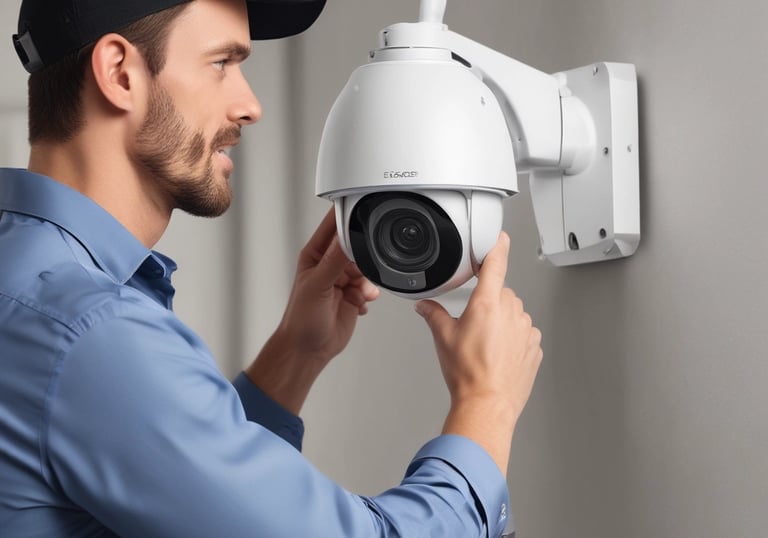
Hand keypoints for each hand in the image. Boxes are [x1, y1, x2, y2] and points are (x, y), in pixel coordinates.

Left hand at [245, 208, 378, 413]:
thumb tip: (348, 236)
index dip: (347, 216)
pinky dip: (369, 294)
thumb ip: (335, 259)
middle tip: (362, 269)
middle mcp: (329, 264)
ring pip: (366, 267)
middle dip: (364, 257)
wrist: (308, 349)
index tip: (363, 211)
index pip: (333, 226)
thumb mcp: (318, 284)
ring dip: (367, 280)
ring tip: (360, 293)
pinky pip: (370, 286)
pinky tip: (360, 303)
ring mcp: (342, 280)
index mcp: (315, 254)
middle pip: (356, 246)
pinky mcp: (353, 295)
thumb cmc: (300, 319)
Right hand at [415, 232, 542, 472]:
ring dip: (502, 323)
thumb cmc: (468, 373)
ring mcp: (526, 329)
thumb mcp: (443, 338)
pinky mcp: (535, 347)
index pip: (495, 264)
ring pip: (513, 314)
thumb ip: (434, 315)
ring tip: (485, 347)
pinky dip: (513, 339)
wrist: (487, 404)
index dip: (497, 246)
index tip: (501, 236)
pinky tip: (498, 355)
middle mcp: (510, 312)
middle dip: (488, 304)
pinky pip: (524, 333)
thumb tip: (425, 307)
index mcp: (487, 303)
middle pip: (500, 294)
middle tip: (473, 327)